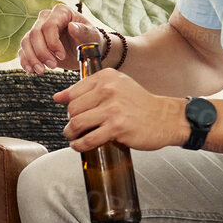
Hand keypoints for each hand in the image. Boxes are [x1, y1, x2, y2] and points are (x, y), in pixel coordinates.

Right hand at [18, 2, 104, 73]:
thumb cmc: (90, 39)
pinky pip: (23, 50)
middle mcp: (46, 18)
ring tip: (42, 71)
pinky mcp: (33, 43)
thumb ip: (84, 31)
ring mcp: (37, 29)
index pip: (49, 26)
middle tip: (53, 66)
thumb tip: (72, 26)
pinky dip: (25, 60)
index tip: (61, 55)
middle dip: (42, 52)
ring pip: (26, 42)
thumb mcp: (91, 36)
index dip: (52, 42)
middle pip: (35, 34)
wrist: (86, 50)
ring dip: (32, 58)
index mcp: (61, 12)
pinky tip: (31, 70)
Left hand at [56, 68, 183, 151]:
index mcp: (106, 77)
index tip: (71, 112)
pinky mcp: (117, 127)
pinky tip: (79, 146)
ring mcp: (113, 108)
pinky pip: (89, 139)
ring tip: (73, 137)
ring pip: (77, 123)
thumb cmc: (139, 104)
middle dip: (70, 120)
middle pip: (72, 108)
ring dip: (71, 134)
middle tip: (74, 127)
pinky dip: (79, 145)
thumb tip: (57, 97)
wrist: (165, 118)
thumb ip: (88, 89)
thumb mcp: (116, 86)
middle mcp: (108, 89)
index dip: (68, 105)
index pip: (73, 92)